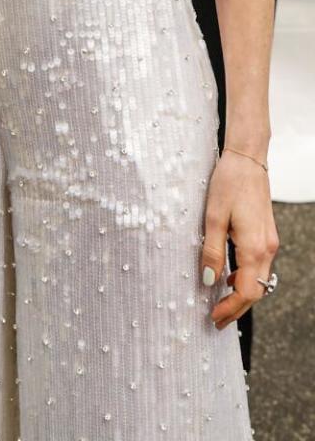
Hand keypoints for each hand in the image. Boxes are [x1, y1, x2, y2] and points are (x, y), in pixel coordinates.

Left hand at [201, 149, 278, 328]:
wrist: (247, 159)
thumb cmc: (228, 183)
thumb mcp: (213, 217)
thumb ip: (212, 250)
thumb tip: (209, 281)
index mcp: (254, 248)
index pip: (247, 292)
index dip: (231, 309)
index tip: (214, 319)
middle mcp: (267, 249)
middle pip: (256, 291)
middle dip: (237, 308)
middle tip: (217, 320)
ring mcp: (269, 242)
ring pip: (259, 280)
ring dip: (242, 294)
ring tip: (220, 303)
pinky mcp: (266, 235)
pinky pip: (258, 266)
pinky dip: (246, 277)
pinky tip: (229, 275)